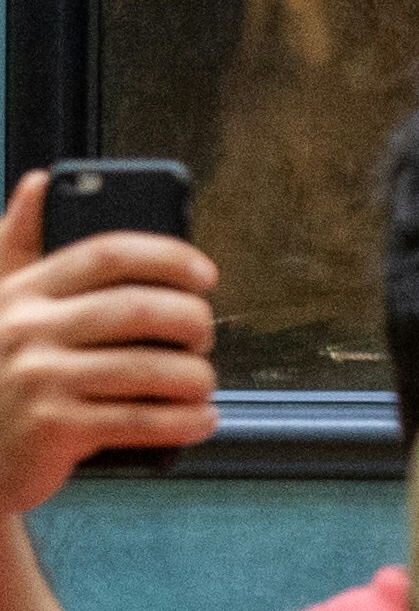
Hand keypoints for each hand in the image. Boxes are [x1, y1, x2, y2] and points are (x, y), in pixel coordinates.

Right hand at [0, 171, 218, 518]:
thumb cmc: (0, 376)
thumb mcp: (0, 304)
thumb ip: (19, 245)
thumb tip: (42, 180)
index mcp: (22, 293)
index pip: (107, 253)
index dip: (168, 257)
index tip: (206, 276)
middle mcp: (26, 330)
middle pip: (138, 309)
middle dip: (191, 321)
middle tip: (205, 337)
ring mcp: (38, 380)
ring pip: (148, 368)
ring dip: (195, 378)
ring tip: (203, 384)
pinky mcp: (52, 429)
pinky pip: (141, 420)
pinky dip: (183, 421)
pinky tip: (198, 420)